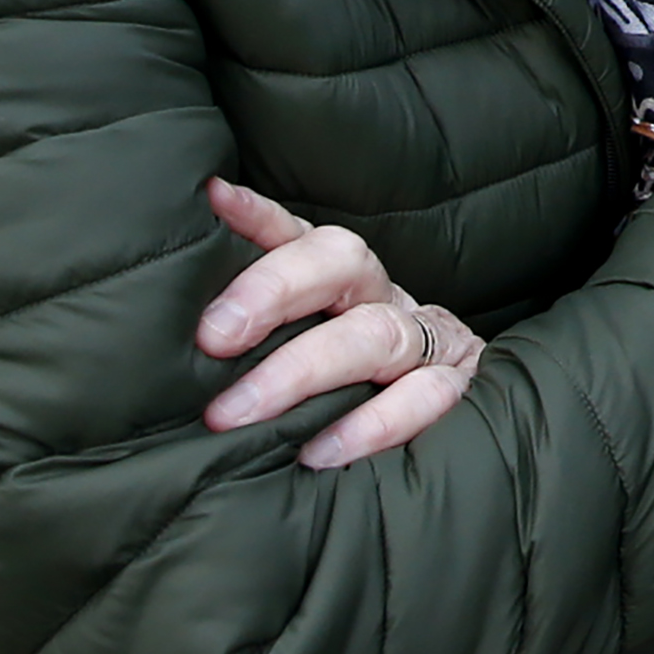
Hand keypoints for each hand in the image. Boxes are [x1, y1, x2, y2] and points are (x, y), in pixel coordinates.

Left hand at [195, 179, 484, 471]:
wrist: (469, 437)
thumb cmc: (354, 399)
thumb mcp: (302, 359)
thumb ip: (254, 342)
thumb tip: (184, 326)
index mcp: (347, 285)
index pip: (301, 236)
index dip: (258, 216)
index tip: (214, 201)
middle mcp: (387, 300)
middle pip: (343, 262)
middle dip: (274, 291)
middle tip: (212, 337)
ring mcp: (430, 342)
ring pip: (376, 334)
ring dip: (301, 372)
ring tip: (235, 412)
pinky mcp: (461, 388)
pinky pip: (424, 397)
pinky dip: (370, 424)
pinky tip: (317, 451)